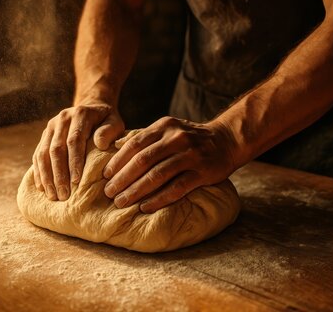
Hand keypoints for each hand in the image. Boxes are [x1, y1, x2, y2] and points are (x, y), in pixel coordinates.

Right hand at [32, 102, 123, 200]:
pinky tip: (43, 187)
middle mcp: (62, 119)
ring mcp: (50, 127)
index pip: (74, 140)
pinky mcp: (44, 135)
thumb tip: (100, 144)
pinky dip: (39, 172)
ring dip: (46, 176)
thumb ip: (109, 131)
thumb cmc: (106, 121)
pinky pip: (37, 155)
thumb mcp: (114, 122)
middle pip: (56, 149)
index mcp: (79, 114)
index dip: (74, 161)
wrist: (91, 108)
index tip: (76, 181)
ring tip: (52, 195)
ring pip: (43, 153)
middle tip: (63, 195)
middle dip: (59, 174)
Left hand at [103, 116, 236, 212]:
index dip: (118, 161)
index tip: (105, 175)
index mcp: (164, 126)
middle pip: (143, 160)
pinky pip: (176, 188)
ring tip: (121, 202)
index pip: (135, 144)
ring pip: (157, 175)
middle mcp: (176, 138)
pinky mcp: (202, 172)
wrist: (227, 140)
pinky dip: (159, 199)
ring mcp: (190, 155)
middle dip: (123, 179)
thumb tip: (115, 145)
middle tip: (109, 193)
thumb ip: (144, 136)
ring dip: (136, 191)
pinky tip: (145, 207)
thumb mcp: (168, 128)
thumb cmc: (191, 138)